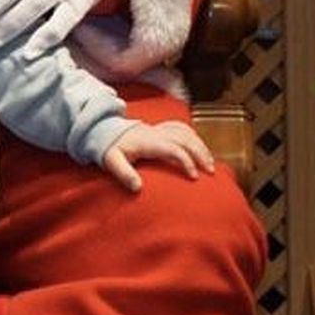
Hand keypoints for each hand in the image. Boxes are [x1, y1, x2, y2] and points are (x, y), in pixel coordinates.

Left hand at [101, 120, 215, 191]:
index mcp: (148, 141)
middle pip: (185, 139)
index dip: (185, 161)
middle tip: (210, 171)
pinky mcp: (160, 128)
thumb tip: (137, 187)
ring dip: (200, 146)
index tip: (194, 177)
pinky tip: (199, 146)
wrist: (104, 131)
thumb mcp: (111, 161)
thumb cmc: (109, 148)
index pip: (173, 148)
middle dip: (200, 153)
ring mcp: (159, 129)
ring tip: (210, 163)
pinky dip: (193, 136)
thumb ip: (124, 173)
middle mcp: (157, 133)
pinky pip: (181, 127)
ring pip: (186, 133)